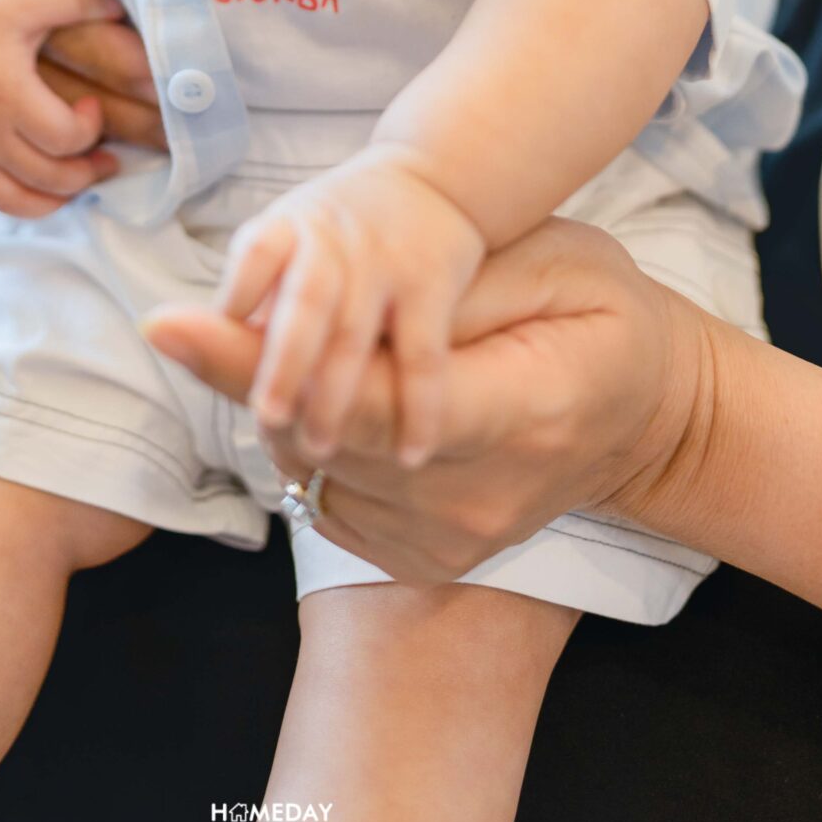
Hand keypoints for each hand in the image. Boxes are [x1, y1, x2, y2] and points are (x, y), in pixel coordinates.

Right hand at [0, 0, 129, 275]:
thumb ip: (77, 1)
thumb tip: (122, 5)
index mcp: (10, 98)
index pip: (67, 137)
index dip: (90, 126)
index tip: (90, 105)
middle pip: (48, 176)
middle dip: (85, 172)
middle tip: (105, 157)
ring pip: (13, 200)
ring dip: (50, 202)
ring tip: (73, 187)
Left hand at [147, 216, 715, 579]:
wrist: (650, 421)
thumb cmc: (605, 316)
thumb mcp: (557, 263)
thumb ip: (455, 285)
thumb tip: (349, 296)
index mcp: (523, 412)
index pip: (368, 399)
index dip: (261, 365)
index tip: (171, 323)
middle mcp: (480, 497)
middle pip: (328, 440)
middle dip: (245, 378)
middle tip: (177, 320)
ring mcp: (452, 541)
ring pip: (320, 471)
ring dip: (281, 406)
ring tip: (282, 345)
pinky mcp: (427, 558)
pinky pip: (335, 498)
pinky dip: (312, 442)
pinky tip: (331, 394)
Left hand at [216, 149, 485, 469]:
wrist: (431, 177)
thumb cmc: (339, 231)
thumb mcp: (290, 236)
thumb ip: (252, 294)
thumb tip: (180, 350)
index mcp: (287, 229)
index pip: (257, 253)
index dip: (239, 290)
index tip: (221, 335)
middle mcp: (333, 241)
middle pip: (307, 300)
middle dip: (286, 360)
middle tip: (268, 417)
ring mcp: (384, 262)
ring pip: (356, 330)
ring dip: (336, 392)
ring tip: (317, 447)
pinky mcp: (431, 283)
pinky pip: (422, 353)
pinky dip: (417, 405)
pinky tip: (407, 453)